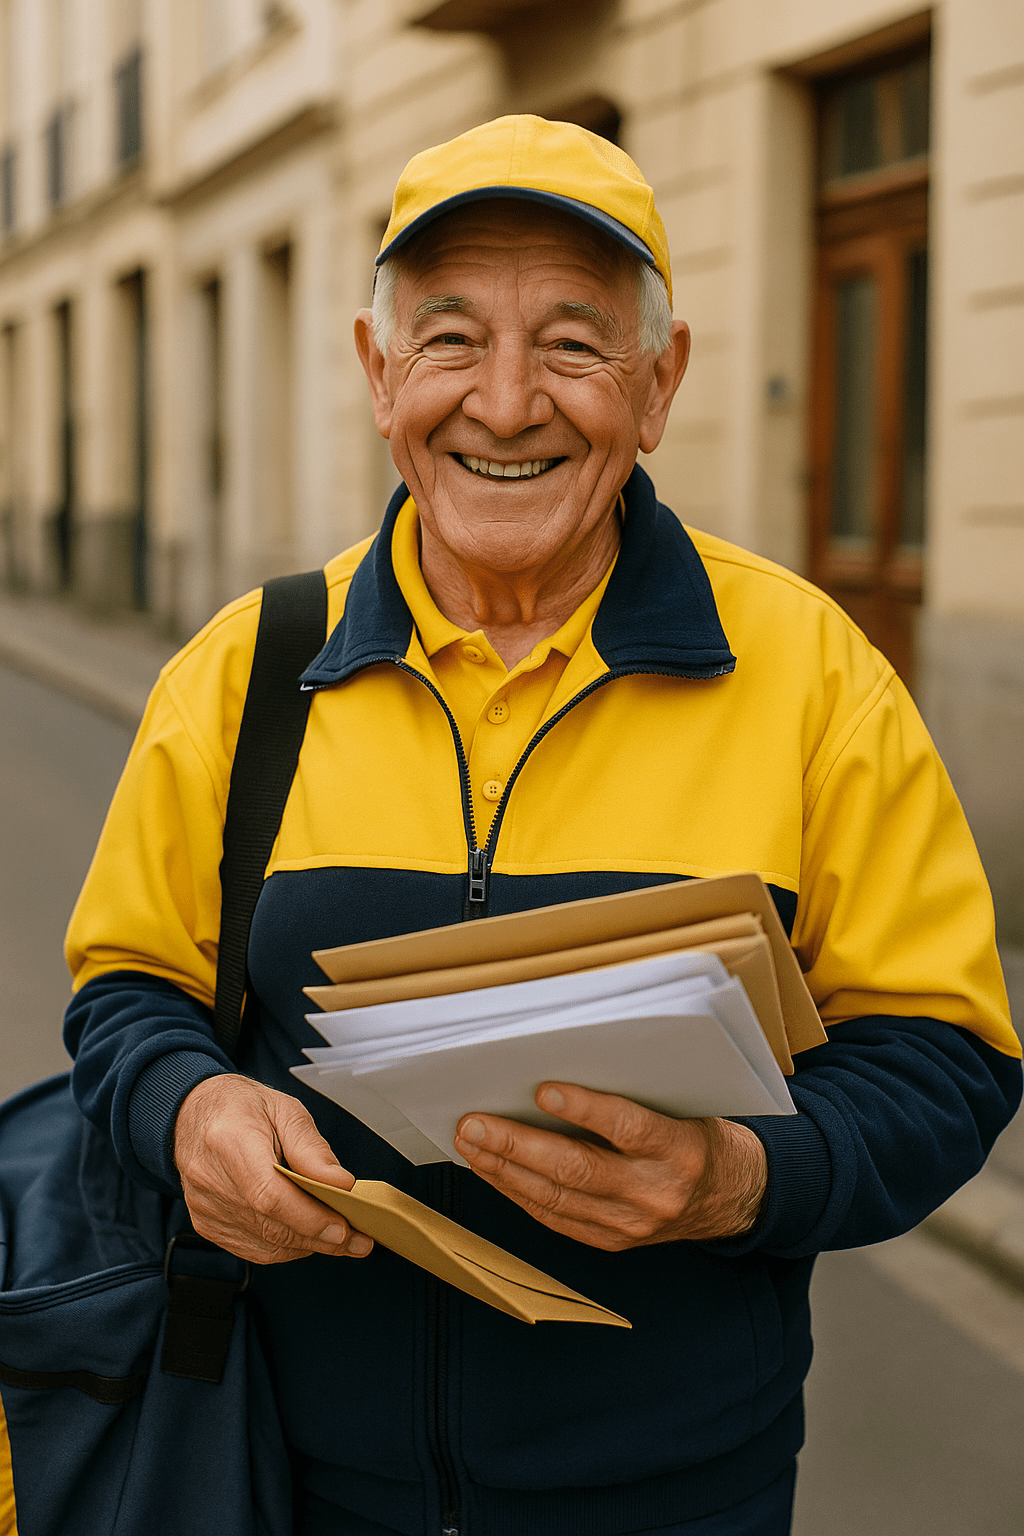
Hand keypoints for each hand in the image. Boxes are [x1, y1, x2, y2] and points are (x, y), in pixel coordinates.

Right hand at [173, 1074, 372, 1264]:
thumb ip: (312, 1148)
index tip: (343, 1228)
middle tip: (358, 1241)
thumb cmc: (241, 1108)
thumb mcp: (285, 1110)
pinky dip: (285, 1248)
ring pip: (264, 1244)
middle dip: (320, 1237)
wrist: (193, 1114)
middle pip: (270, 1224)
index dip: (308, 1217)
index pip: (269, 1195)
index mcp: (230, 1140)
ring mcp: (205, 1206)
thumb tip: (341, 1184)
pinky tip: (307, 1237)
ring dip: (307, 1246)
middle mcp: (210, 1179)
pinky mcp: (206, 1224)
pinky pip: (252, 1249)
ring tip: (341, 1240)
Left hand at [454, 1082, 766, 1250]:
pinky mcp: (614, 1242)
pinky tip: (493, 1170)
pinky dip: (518, 1192)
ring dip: (505, 1170)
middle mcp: (655, 1193)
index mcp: (680, 1150)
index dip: (585, 1109)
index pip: (628, 1128)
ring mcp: (632, 1225)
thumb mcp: (681, 1106)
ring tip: (470, 1143)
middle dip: (518, 1145)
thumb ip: (631, 1097)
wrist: (733, 1195)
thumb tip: (556, 1078)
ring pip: (557, 1199)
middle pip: (577, 1170)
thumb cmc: (697, 1133)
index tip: (543, 1088)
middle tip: (474, 1123)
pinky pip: (556, 1218)